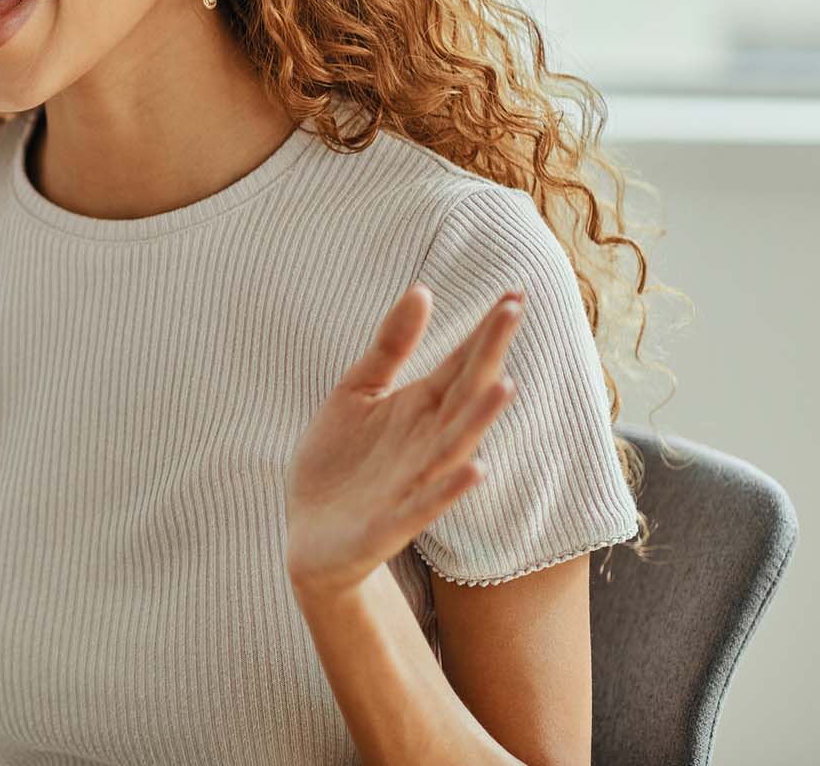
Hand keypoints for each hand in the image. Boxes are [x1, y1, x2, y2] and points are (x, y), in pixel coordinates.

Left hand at [284, 282, 524, 599]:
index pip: (460, 364)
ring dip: (480, 419)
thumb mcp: (357, 392)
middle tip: (514, 313)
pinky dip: (451, 488)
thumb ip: (390, 347)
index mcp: (418, 409)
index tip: (514, 293)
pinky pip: (427, 503)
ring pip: (455, 448)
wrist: (308, 532)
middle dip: (489, 356)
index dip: (485, 331)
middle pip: (465, 395)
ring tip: (506, 385)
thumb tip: (422, 290)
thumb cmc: (339, 462)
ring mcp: (414, 482)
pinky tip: (475, 468)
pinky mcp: (393, 522)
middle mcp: (426, 442)